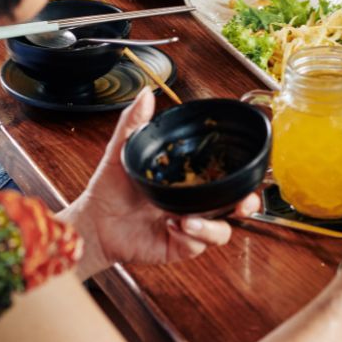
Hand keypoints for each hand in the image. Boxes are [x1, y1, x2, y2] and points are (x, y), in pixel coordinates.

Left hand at [61, 89, 259, 276]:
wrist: (94, 221)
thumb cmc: (110, 188)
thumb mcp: (122, 150)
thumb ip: (134, 122)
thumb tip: (145, 94)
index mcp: (189, 179)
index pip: (225, 174)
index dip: (243, 173)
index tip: (247, 165)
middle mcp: (194, 203)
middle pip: (236, 205)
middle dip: (247, 204)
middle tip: (242, 202)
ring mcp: (189, 226)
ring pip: (221, 231)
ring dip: (211, 226)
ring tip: (188, 219)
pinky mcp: (178, 246)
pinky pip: (196, 245)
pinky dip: (189, 237)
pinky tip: (173, 227)